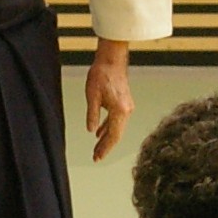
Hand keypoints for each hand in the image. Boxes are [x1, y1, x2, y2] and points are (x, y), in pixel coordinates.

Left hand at [84, 41, 133, 161]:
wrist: (111, 59)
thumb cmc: (101, 74)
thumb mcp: (92, 96)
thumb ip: (92, 115)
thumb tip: (91, 130)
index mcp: (120, 111)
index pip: (113, 135)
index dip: (105, 148)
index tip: (97, 157)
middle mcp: (127, 111)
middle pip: (117, 134)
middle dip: (106, 146)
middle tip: (96, 157)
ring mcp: (127, 107)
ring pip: (117, 128)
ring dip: (107, 138)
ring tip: (97, 148)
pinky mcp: (124, 102)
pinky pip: (116, 120)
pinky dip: (108, 127)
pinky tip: (100, 133)